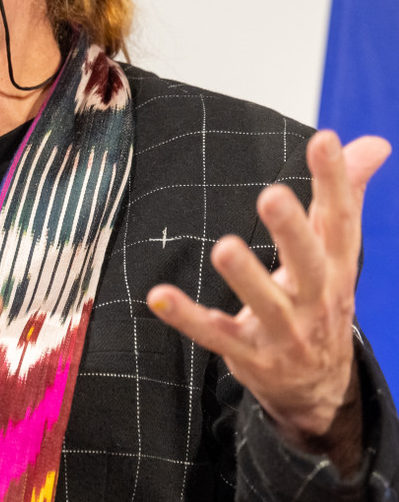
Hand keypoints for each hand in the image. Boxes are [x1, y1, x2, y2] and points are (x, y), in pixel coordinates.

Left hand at [147, 131, 389, 464]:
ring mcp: (284, 333)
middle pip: (309, 264)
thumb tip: (372, 142)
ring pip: (266, 305)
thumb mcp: (337, 255)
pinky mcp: (248, 356)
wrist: (318, 391)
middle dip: (292, 231)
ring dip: (245, 278)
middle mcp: (316, 301)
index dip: (335, 181)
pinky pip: (215, 336)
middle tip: (272, 195)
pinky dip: (187, 318)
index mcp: (337, 269)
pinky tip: (158, 296)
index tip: (324, 139)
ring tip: (224, 248)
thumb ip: (346, 197)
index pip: (341, 221)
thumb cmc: (320, 303)